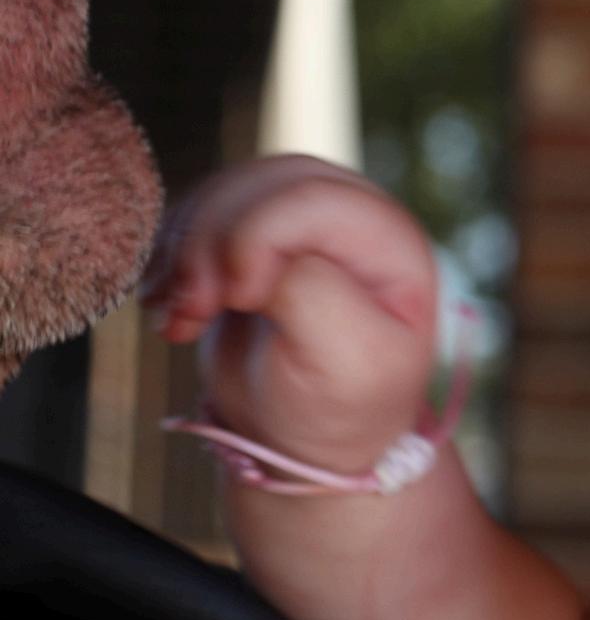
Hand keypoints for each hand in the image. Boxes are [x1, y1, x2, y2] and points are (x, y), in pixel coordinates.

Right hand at [144, 155, 437, 473]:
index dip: (256, 236)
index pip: (311, 200)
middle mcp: (349, 216)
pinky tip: (168, 308)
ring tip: (176, 317)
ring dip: (182, 251)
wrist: (307, 433)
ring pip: (222, 195)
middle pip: (261, 185)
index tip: (233, 300)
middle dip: (209, 243)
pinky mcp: (250, 235)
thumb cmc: (341, 404)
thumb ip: (311, 294)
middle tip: (189, 309)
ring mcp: (297, 219)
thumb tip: (256, 258)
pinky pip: (196, 216)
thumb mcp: (346, 362)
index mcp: (391, 241)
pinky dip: (169, 257)